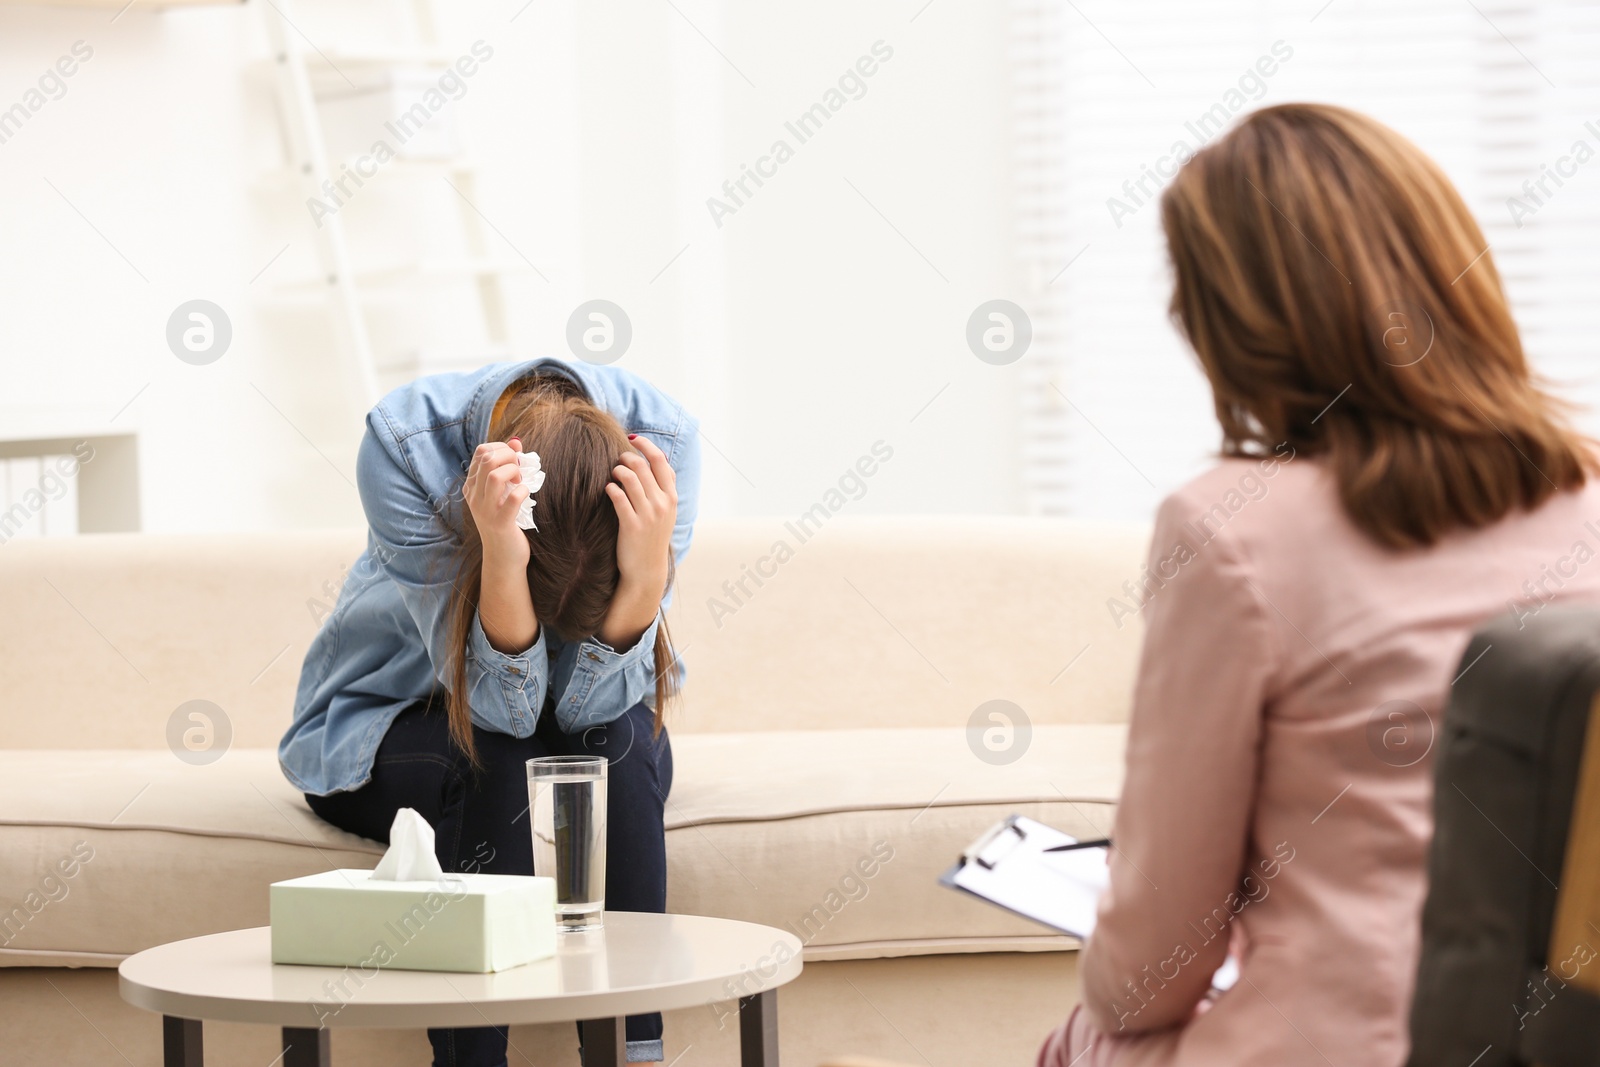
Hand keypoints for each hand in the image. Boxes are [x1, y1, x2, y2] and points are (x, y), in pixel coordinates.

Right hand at [465, 437, 530, 566]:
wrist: (502, 558)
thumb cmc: (505, 520)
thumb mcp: (501, 492)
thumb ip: (506, 467)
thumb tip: (516, 441)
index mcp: (472, 486)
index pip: (481, 451)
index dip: (502, 448)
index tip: (514, 459)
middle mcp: (474, 496)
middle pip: (487, 458)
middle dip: (509, 456)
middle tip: (519, 470)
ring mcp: (485, 510)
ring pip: (495, 475)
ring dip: (514, 472)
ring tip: (520, 482)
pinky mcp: (500, 523)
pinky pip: (512, 498)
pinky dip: (523, 491)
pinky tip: (525, 495)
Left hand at [600, 435, 675, 648]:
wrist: (647, 569)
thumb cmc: (652, 537)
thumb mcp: (666, 512)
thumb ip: (663, 488)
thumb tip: (657, 462)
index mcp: (671, 497)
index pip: (661, 462)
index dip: (647, 446)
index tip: (634, 439)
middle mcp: (662, 503)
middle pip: (643, 466)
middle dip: (627, 457)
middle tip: (618, 459)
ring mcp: (648, 514)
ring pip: (630, 478)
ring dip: (618, 470)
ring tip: (612, 473)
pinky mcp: (631, 525)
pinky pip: (618, 497)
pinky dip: (611, 488)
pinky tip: (607, 489)